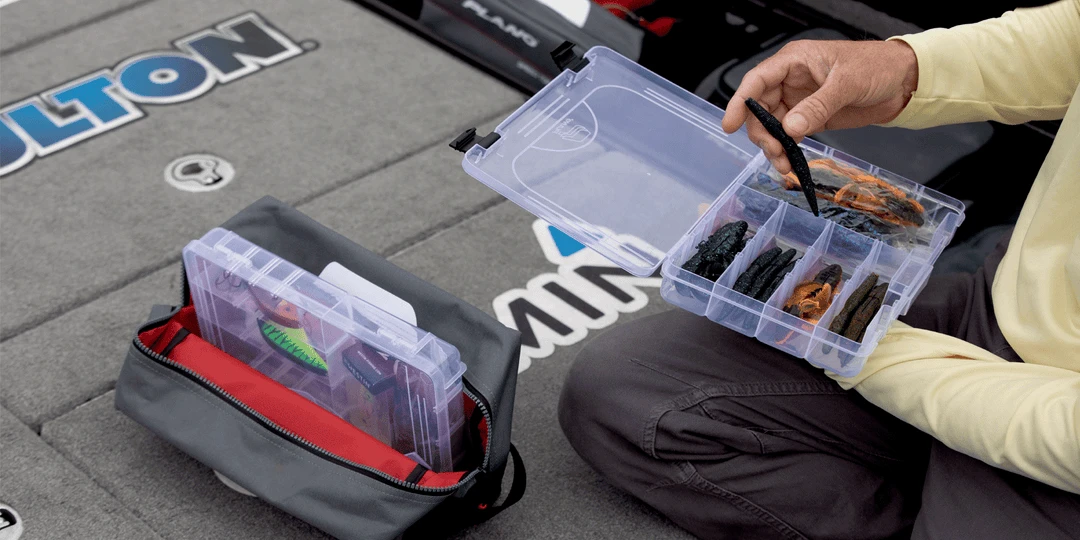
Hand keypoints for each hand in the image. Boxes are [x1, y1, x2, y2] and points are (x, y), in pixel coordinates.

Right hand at [720, 40, 918, 173]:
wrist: (902, 81)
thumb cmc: (877, 66)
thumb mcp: (847, 83)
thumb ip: (817, 106)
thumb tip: (790, 128)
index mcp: (794, 62)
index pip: (757, 81)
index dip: (740, 102)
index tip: (730, 125)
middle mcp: (790, 81)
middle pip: (759, 108)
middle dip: (762, 133)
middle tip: (774, 151)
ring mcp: (799, 101)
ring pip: (772, 126)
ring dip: (773, 147)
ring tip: (784, 164)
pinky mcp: (810, 117)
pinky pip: (788, 136)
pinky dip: (787, 150)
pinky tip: (790, 163)